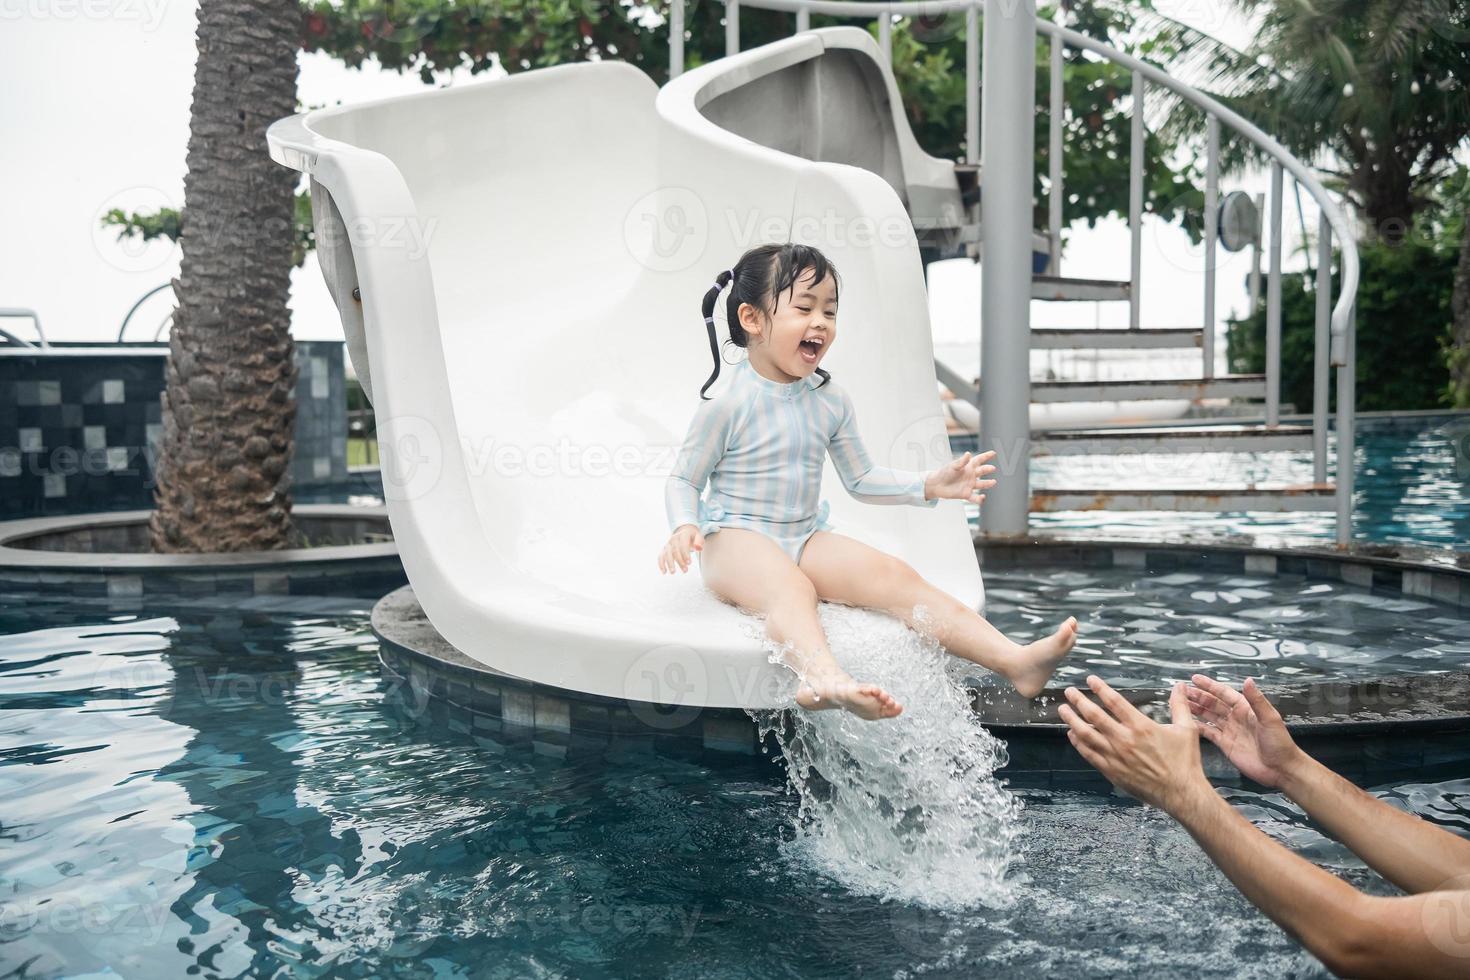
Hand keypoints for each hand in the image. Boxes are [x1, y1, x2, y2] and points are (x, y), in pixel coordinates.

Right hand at [658, 524, 703, 573]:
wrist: (684, 532)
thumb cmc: (692, 537)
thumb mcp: (698, 536)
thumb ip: (699, 542)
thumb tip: (698, 547)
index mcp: (682, 535)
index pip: (683, 544)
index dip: (685, 554)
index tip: (689, 563)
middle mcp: (674, 539)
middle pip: (675, 550)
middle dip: (679, 561)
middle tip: (685, 570)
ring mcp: (668, 544)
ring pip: (667, 554)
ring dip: (670, 564)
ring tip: (673, 572)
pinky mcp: (664, 550)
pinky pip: (660, 556)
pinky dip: (661, 564)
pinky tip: (664, 571)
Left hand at [924, 449, 997, 504]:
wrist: (936, 485)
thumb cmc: (944, 473)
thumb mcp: (953, 466)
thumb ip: (962, 461)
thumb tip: (968, 454)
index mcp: (968, 467)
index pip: (979, 460)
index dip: (986, 456)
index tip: (993, 453)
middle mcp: (970, 475)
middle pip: (982, 471)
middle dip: (987, 469)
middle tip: (992, 468)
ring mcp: (969, 485)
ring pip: (981, 484)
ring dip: (987, 483)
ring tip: (993, 482)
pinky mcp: (966, 494)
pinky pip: (975, 498)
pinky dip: (979, 499)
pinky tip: (982, 497)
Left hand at [1058, 675, 1208, 813]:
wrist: (1181, 793)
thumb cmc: (1185, 762)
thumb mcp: (1187, 729)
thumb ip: (1180, 705)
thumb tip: (1179, 685)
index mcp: (1141, 726)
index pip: (1114, 702)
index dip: (1100, 688)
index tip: (1090, 680)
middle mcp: (1124, 740)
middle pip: (1094, 716)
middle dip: (1078, 701)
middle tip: (1069, 692)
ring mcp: (1115, 757)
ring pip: (1086, 735)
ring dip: (1072, 721)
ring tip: (1063, 710)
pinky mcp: (1112, 771)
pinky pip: (1089, 755)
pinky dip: (1078, 743)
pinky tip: (1072, 735)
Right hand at [1185, 675, 1302, 788]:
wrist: (1281, 769)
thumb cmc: (1280, 743)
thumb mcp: (1270, 719)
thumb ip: (1256, 700)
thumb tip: (1247, 680)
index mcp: (1245, 709)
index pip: (1224, 693)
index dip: (1209, 686)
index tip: (1195, 679)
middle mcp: (1236, 718)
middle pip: (1213, 703)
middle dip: (1198, 696)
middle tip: (1182, 691)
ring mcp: (1230, 731)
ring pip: (1208, 716)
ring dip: (1196, 709)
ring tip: (1181, 703)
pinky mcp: (1225, 744)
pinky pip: (1209, 733)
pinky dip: (1198, 727)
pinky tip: (1188, 723)